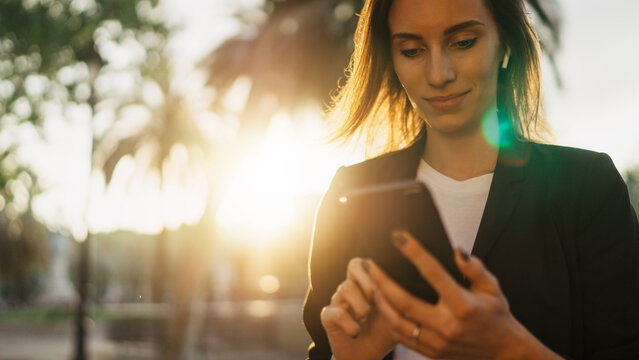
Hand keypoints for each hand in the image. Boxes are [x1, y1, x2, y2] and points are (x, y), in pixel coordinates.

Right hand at [320, 257, 395, 359]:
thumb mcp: (397, 317)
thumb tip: (412, 288)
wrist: (366, 356)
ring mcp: (337, 301)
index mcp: (366, 284)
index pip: (365, 262)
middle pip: (354, 264)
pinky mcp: (328, 317)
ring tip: (365, 318)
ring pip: (346, 287)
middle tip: (375, 300)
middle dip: (368, 282)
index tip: (384, 292)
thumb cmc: (383, 334)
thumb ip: (400, 301)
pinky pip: (336, 312)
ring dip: (361, 305)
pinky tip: (355, 331)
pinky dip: (349, 324)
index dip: (375, 272)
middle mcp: (350, 288)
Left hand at [368, 229, 561, 359]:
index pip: (433, 272)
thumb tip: (457, 250)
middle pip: (404, 301)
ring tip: (370, 284)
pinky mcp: (431, 352)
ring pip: (397, 322)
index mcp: (463, 305)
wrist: (502, 351)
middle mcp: (448, 325)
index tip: (398, 237)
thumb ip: (475, 268)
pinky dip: (388, 321)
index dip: (414, 252)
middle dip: (382, 280)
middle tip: (369, 264)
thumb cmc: (495, 314)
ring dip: (380, 302)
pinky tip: (382, 306)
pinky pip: (401, 338)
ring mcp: (438, 342)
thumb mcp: (492, 288)